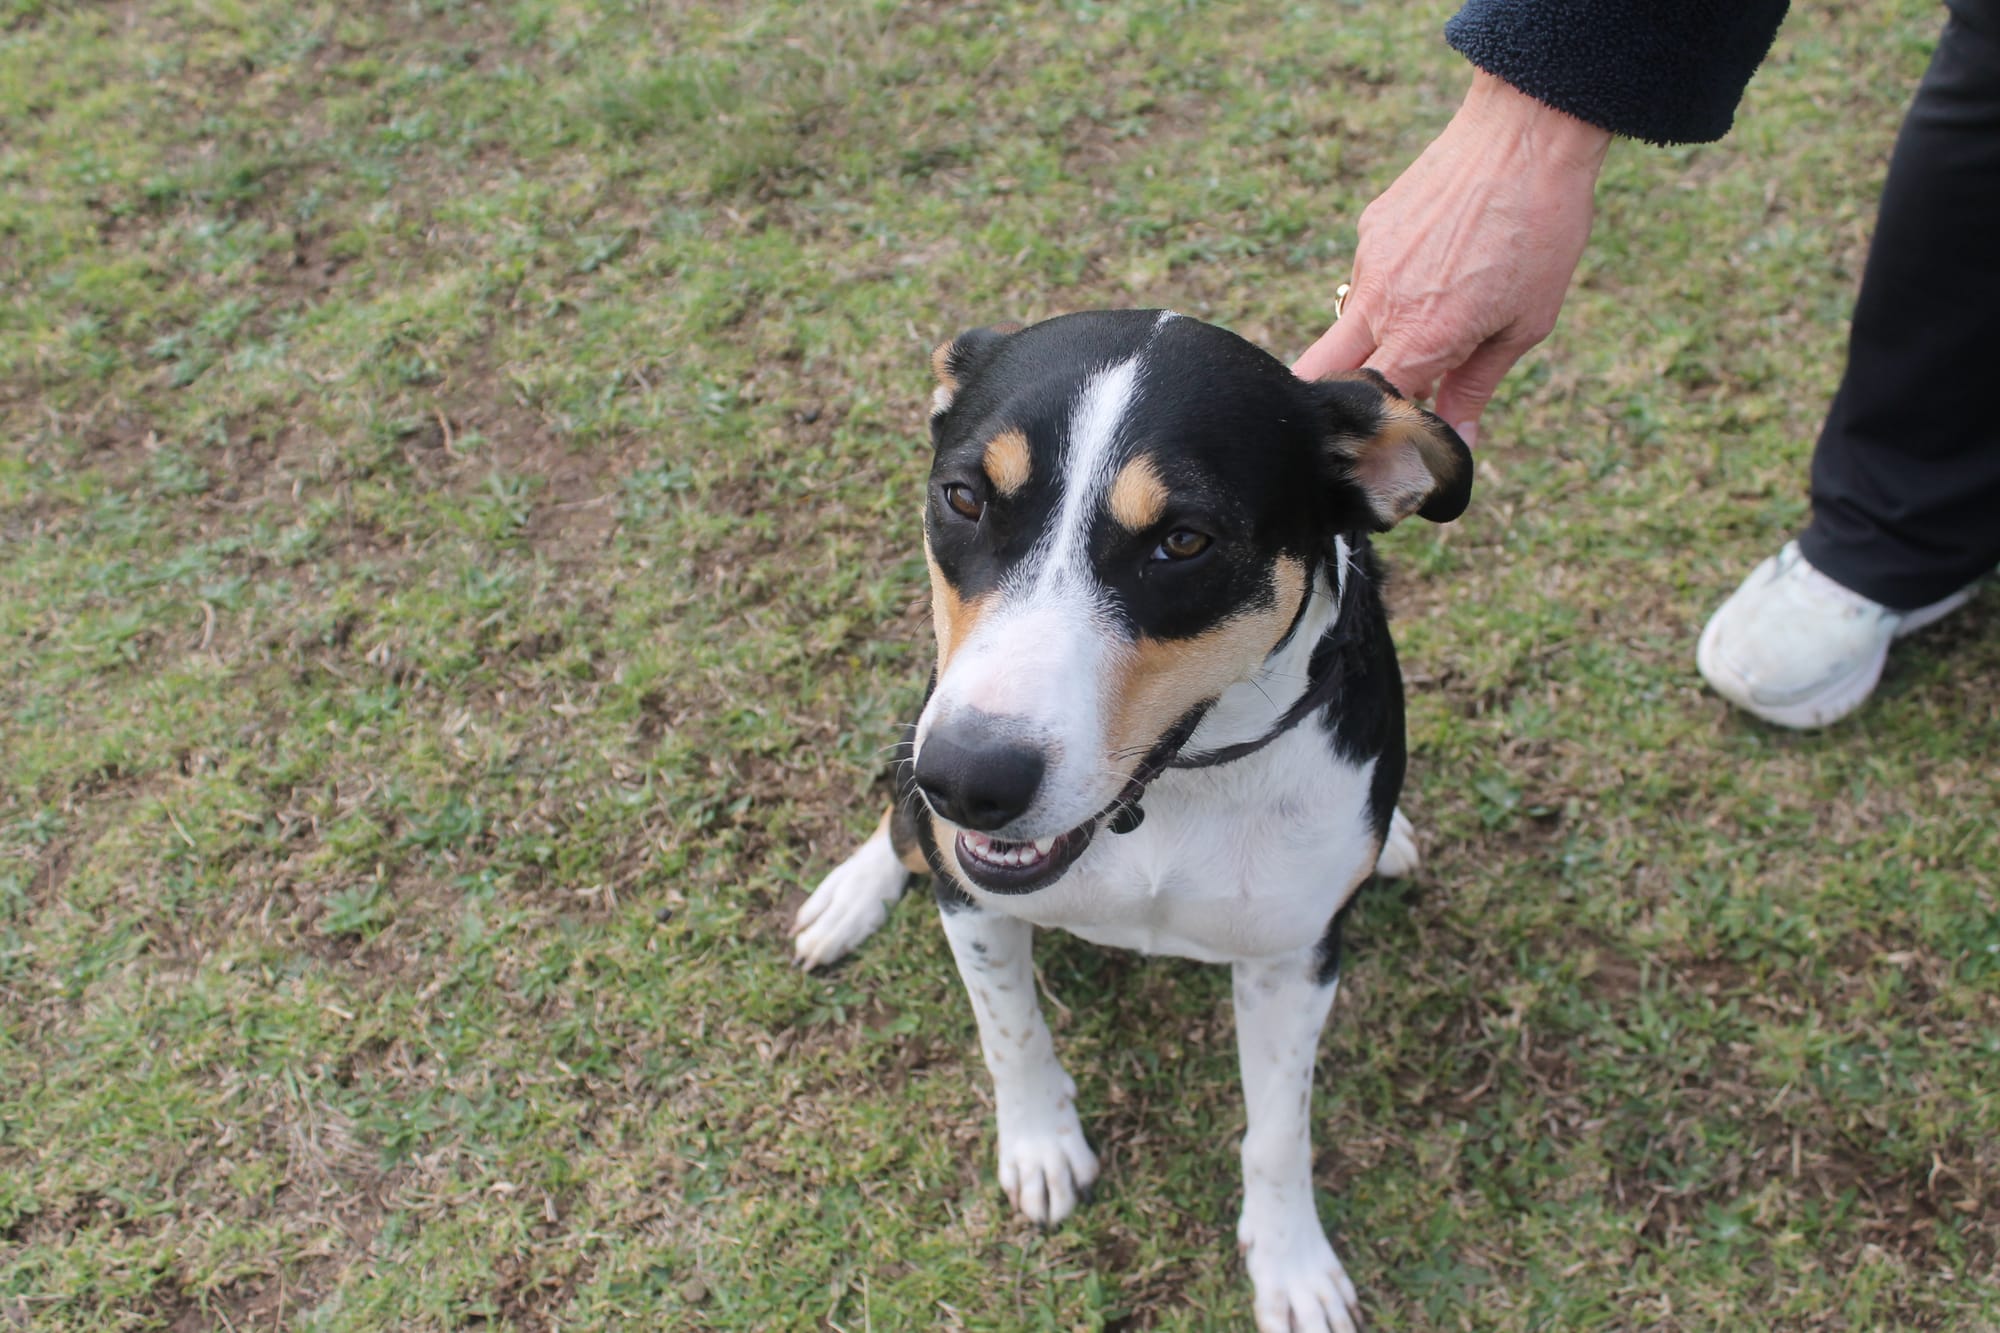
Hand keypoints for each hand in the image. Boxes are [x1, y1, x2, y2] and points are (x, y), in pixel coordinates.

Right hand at [1293, 72, 1612, 445]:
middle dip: (1331, 400)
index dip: (1375, 433)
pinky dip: (1390, 289)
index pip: (1369, 409)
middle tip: (1367, 409)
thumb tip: (1458, 441)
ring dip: (1374, 339)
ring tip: (1435, 315)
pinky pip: (1367, 276)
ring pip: (1345, 324)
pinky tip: (1435, 266)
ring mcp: (1368, 261)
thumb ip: (1477, 385)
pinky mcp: (1370, 227)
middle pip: (1318, 374)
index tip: (1391, 442)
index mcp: (1422, 337)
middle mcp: (1380, 303)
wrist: (1528, 134)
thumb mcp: (1525, 323)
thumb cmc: (1542, 230)